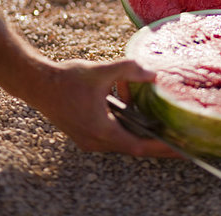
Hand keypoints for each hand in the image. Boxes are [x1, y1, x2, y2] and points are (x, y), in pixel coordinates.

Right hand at [32, 58, 177, 155]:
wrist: (39, 84)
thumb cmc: (68, 79)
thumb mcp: (102, 71)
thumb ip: (129, 70)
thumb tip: (153, 73)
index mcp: (102, 129)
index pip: (139, 145)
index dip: (162, 148)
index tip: (181, 150)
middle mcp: (96, 140)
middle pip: (134, 146)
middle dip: (157, 142)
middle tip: (181, 141)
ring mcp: (90, 139)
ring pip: (123, 138)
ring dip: (138, 126)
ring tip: (159, 118)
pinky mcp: (86, 133)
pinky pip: (112, 132)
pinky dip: (125, 121)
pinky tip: (129, 99)